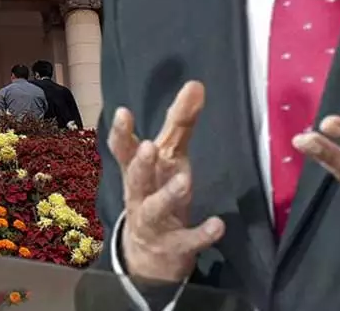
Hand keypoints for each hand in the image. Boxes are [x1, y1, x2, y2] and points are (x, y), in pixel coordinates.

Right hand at [108, 81, 225, 282]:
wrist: (150, 254)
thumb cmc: (158, 191)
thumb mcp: (169, 157)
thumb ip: (180, 122)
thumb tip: (196, 84)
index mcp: (137, 171)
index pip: (122, 151)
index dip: (121, 133)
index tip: (123, 113)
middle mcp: (140, 195)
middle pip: (135, 179)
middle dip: (140, 164)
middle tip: (148, 146)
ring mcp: (156, 222)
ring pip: (156, 209)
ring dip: (168, 195)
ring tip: (184, 181)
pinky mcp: (176, 245)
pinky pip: (188, 240)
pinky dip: (202, 233)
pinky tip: (218, 225)